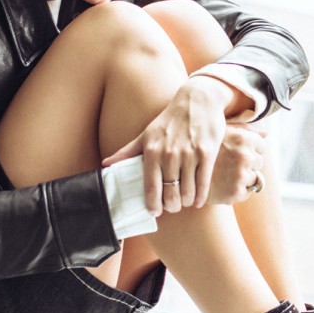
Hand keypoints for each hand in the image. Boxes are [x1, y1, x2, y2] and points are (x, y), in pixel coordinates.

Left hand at [103, 76, 261, 214]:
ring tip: (184, 201)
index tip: (154, 212)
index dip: (153, 205)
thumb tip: (105, 164)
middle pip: (170, 194)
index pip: (151, 187)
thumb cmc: (169, 120)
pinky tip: (197, 200)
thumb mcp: (146, 134)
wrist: (198, 101)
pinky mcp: (207, 154)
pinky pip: (203, 184)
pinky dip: (200, 197)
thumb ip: (127, 152)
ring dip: (185, 202)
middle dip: (171, 206)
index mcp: (152, 151)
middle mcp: (170, 154)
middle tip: (172, 207)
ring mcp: (189, 154)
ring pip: (187, 192)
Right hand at [208, 124, 265, 204]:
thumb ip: (244, 130)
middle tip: (227, 165)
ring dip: (243, 178)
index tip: (235, 152)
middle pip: (259, 162)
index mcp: (243, 138)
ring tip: (223, 175)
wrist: (181, 173)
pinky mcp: (236, 191)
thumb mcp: (221, 132)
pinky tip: (223, 186)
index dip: (249, 150)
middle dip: (247, 164)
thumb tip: (266, 134)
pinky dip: (238, 191)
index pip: (261, 146)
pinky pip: (248, 191)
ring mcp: (240, 174)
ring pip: (254, 177)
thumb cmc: (202, 148)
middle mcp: (244, 155)